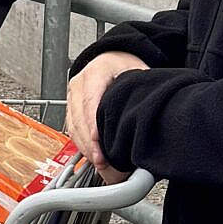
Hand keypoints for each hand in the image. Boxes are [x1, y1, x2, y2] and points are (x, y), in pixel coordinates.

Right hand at [66, 52, 147, 175]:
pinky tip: (93, 156)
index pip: (90, 100)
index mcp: (95, 73)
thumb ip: (141, 88)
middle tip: (102, 161)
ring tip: (99, 163)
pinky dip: (82, 145)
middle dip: (90, 142)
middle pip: (79, 117)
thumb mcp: (135, 70)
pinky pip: (73, 129)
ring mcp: (72, 97)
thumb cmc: (122, 66)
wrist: (109, 60)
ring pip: (74, 126)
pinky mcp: (71, 108)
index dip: (92, 122)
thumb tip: (151, 110)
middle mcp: (79, 84)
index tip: (97, 139)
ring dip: (85, 147)